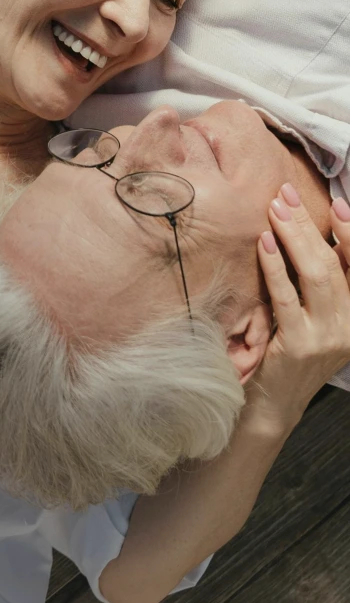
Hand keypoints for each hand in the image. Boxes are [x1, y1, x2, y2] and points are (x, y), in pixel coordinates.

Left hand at [252, 186, 349, 432]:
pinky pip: (287, 297)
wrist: (272, 408)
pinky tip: (264, 244)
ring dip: (295, 237)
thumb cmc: (291, 356)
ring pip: (317, 275)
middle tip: (287, 195)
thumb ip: (323, 285)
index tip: (338, 201)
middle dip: (311, 225)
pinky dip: (275, 266)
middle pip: (337, 263)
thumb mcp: (318, 320)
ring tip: (275, 210)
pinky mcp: (300, 346)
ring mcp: (329, 337)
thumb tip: (312, 233)